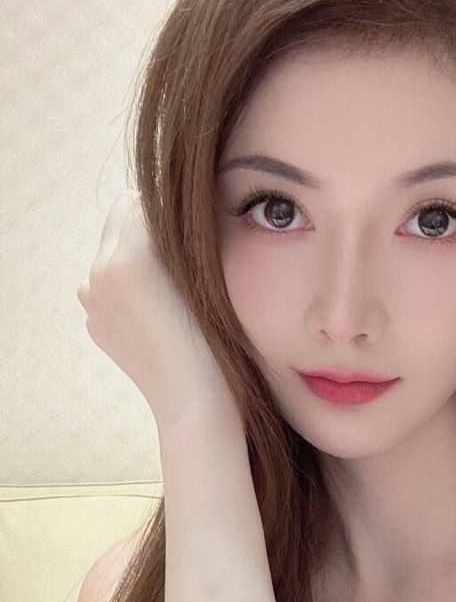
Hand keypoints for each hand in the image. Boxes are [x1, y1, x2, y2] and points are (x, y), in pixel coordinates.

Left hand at [77, 191, 238, 433]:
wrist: (196, 401)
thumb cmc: (216, 338)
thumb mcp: (204, 271)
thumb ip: (179, 228)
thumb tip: (170, 202)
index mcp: (125, 259)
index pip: (142, 200)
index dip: (172, 210)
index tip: (195, 228)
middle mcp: (98, 276)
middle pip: (121, 222)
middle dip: (149, 231)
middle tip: (186, 256)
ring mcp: (93, 304)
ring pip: (114, 254)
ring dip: (139, 258)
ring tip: (174, 289)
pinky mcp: (96, 325)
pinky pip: (111, 289)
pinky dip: (132, 291)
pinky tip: (159, 314)